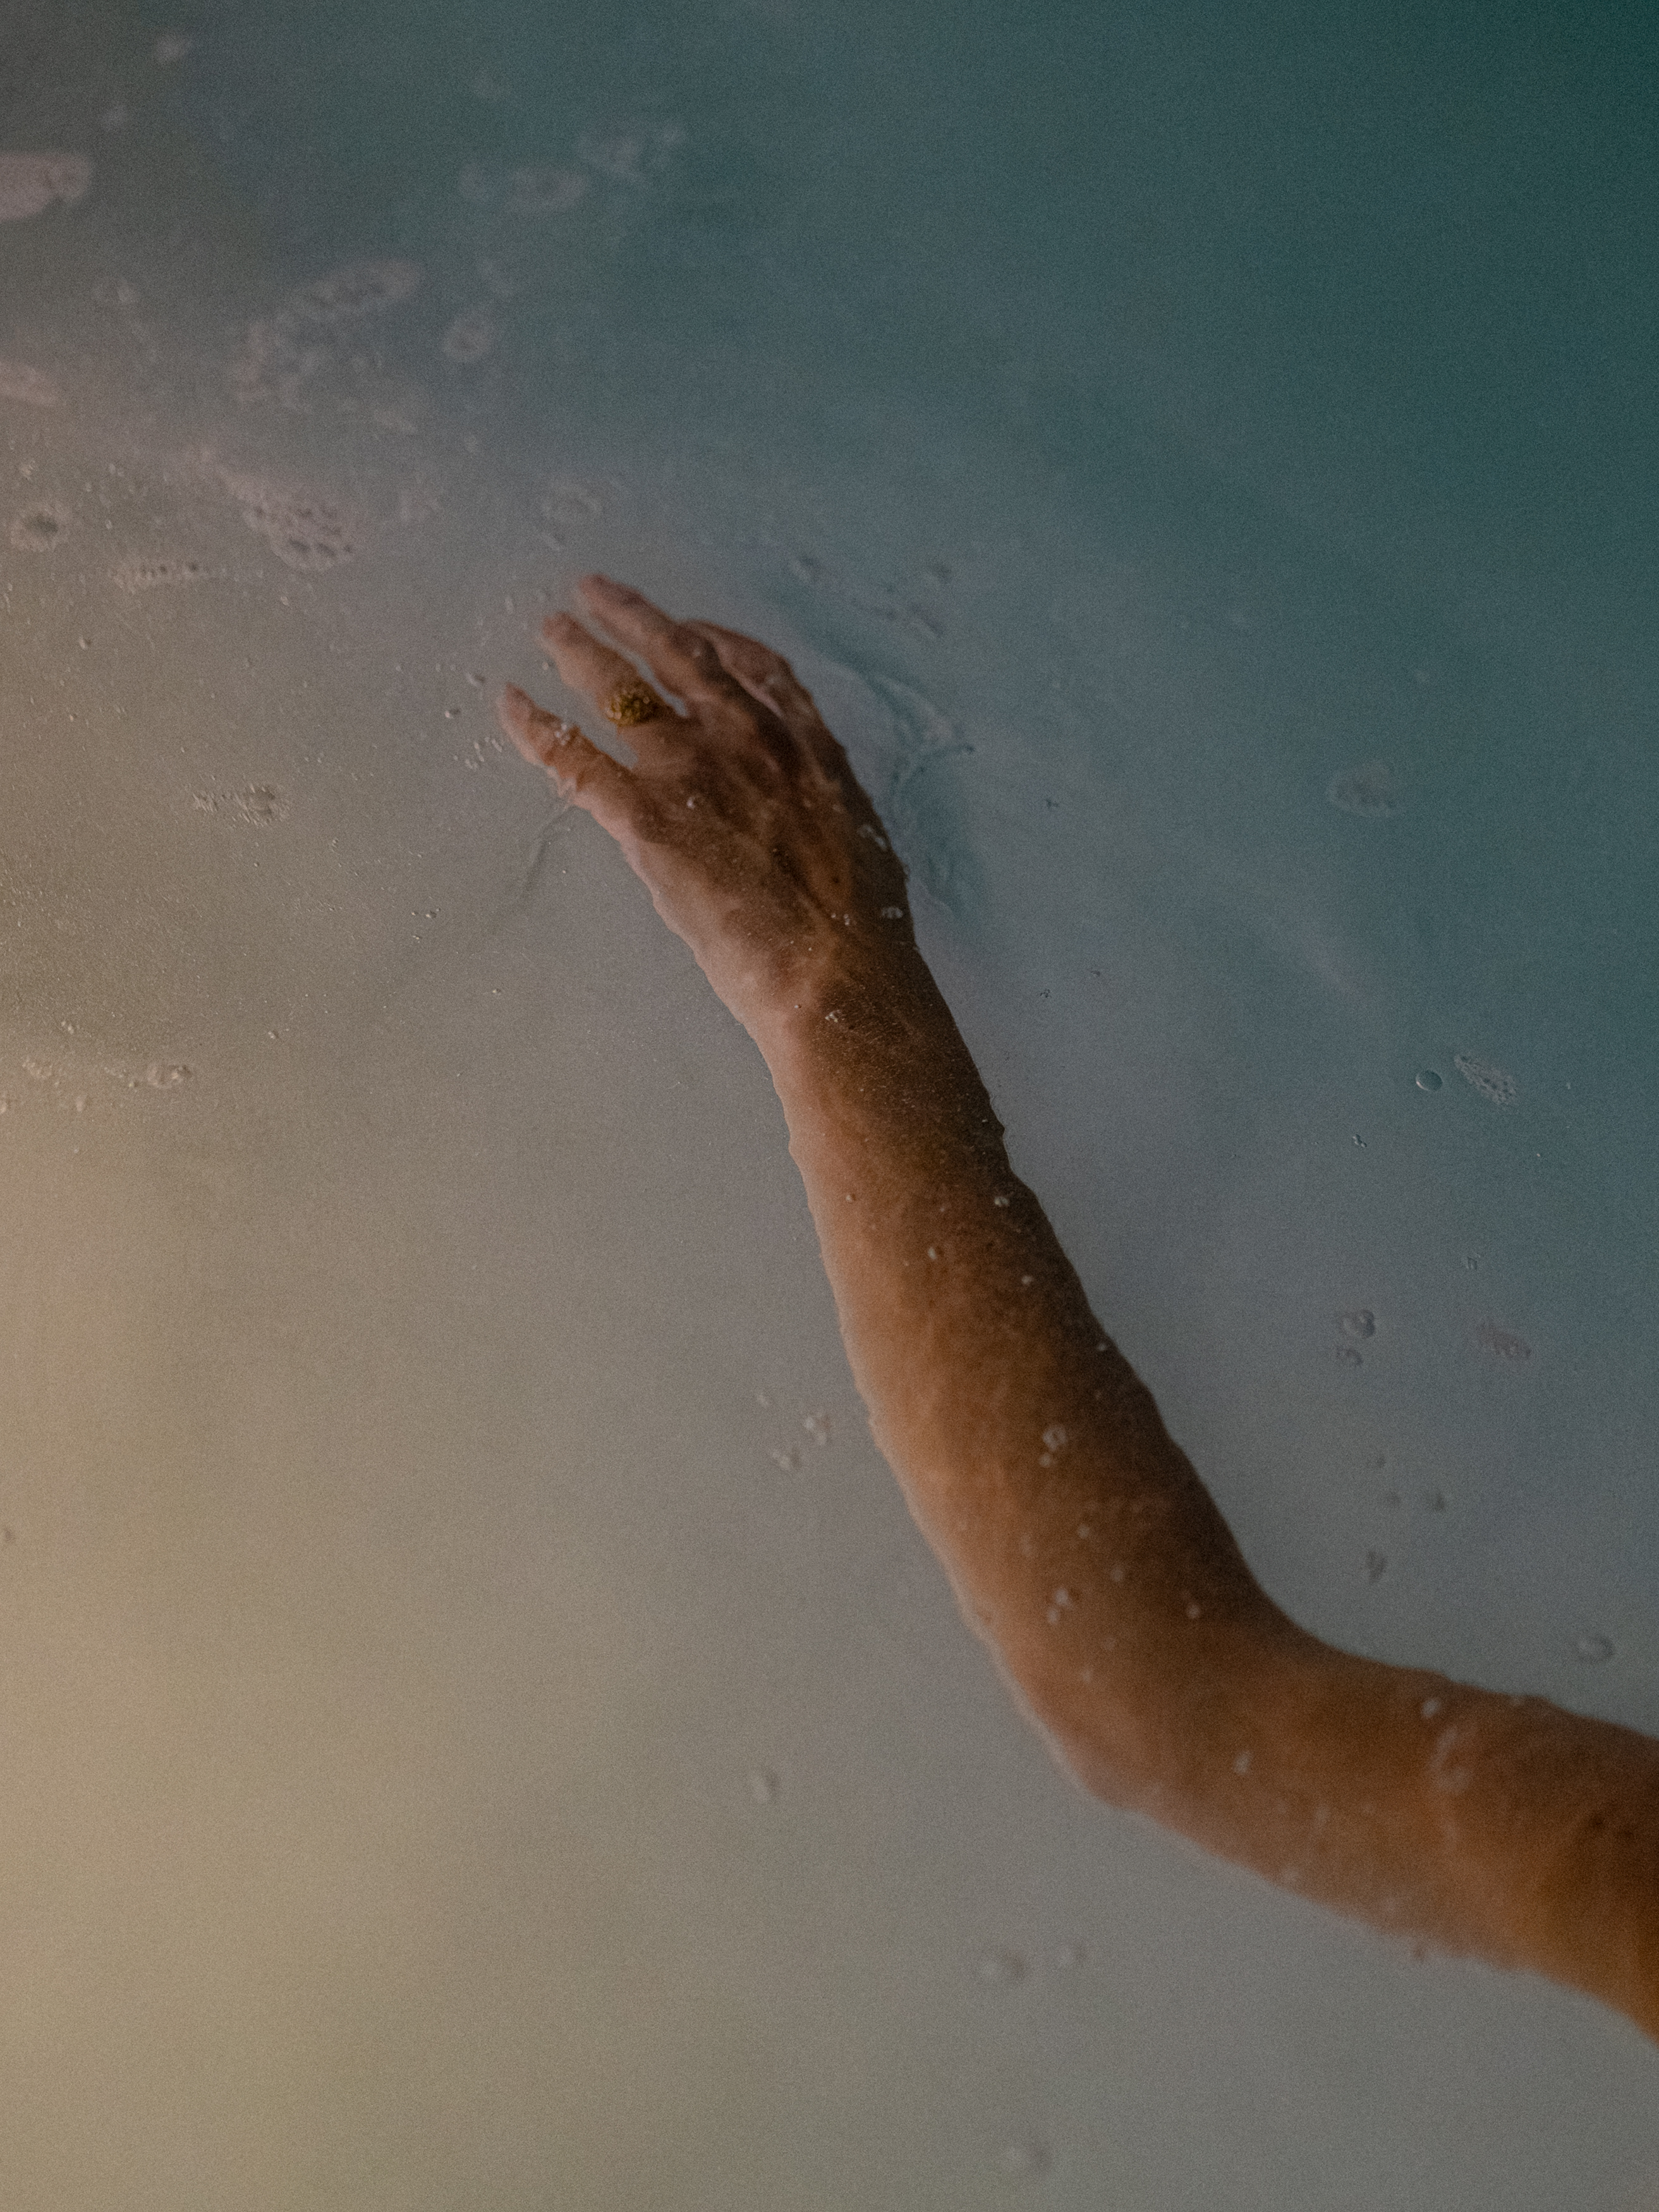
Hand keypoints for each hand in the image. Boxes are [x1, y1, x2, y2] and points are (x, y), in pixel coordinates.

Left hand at [498, 576, 914, 1037]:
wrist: (839, 976)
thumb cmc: (863, 935)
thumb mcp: (861, 848)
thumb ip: (825, 814)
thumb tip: (809, 827)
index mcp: (808, 748)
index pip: (757, 668)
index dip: (718, 639)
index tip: (690, 627)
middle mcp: (748, 741)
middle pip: (680, 656)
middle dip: (634, 617)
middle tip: (594, 593)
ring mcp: (694, 773)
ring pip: (621, 689)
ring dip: (580, 653)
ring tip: (552, 631)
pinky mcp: (646, 819)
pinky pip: (576, 756)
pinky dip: (538, 726)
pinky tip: (513, 704)